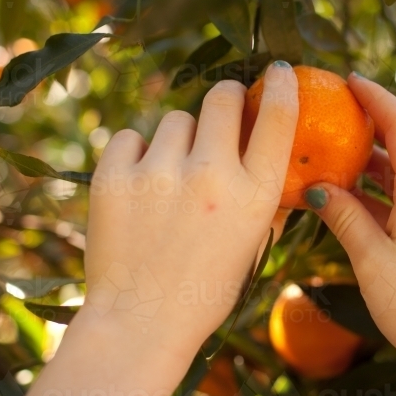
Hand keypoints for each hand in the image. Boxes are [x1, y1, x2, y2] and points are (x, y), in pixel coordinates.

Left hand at [19, 61, 298, 395]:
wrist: (141, 324)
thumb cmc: (205, 289)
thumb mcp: (251, 244)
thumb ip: (263, 197)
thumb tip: (271, 153)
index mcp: (254, 196)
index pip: (278, 118)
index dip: (280, 86)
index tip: (278, 72)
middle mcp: (212, 176)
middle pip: (221, 98)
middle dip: (223, 100)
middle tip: (218, 115)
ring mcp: (160, 173)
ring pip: (174, 121)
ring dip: (176, 141)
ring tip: (167, 182)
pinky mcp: (114, 176)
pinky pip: (130, 137)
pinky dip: (135, 155)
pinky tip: (137, 187)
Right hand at [305, 73, 395, 395]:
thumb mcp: (370, 257)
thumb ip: (343, 215)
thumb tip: (315, 186)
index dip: (376, 97)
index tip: (349, 79)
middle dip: (369, 124)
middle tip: (332, 112)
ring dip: (371, 161)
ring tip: (331, 152)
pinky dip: (379, 190)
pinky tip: (348, 197)